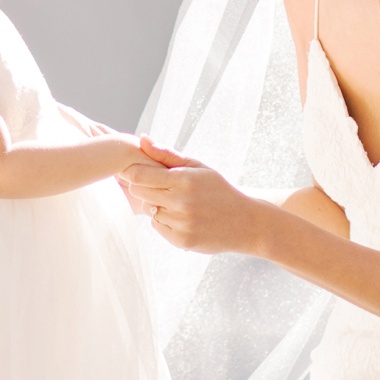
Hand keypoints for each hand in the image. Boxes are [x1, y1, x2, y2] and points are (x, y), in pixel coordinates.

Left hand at [121, 147, 262, 254]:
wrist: (245, 222)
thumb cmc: (219, 190)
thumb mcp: (198, 167)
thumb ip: (167, 154)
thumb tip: (142, 139)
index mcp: (184, 179)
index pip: (138, 175)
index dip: (134, 172)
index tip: (142, 172)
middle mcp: (181, 202)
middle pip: (138, 192)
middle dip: (145, 188)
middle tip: (162, 188)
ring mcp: (181, 223)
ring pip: (149, 210)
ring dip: (158, 206)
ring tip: (180, 204)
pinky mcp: (181, 240)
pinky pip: (157, 226)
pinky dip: (165, 222)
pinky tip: (183, 218)